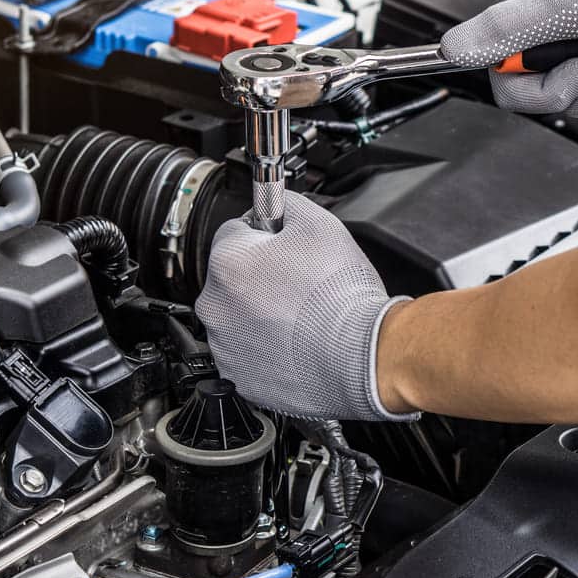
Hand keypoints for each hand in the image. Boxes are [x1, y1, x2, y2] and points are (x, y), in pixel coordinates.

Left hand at [196, 192, 415, 421]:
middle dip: (260, 276)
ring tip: (300, 315)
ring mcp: (225, 345)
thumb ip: (285, 202)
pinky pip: (245, 353)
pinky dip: (264, 348)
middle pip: (233, 277)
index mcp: (228, 262)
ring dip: (260, 313)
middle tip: (299, 284)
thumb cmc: (341, 296)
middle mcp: (216, 305)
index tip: (285, 247)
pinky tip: (294, 341)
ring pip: (238, 317)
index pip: (234, 231)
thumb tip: (274, 202)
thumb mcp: (319, 224)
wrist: (361, 356)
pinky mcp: (238, 375)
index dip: (265, 235)